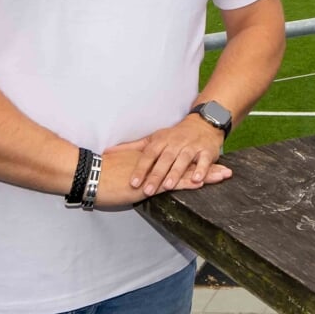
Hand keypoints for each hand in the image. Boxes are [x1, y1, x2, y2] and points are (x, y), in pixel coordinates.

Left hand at [105, 116, 232, 203]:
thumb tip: (107, 152)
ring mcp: (192, 147)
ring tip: (169, 186)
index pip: (148, 155)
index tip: (132, 182)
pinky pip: (204, 161)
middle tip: (147, 190)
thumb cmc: (175, 135)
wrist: (203, 123)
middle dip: (156, 175)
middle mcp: (176, 143)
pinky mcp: (207, 151)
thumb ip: (132, 147)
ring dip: (176, 173)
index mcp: (161, 141)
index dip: (141, 168)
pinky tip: (196, 180)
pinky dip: (201, 170)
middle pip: (165, 160)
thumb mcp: (154, 138)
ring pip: (183, 160)